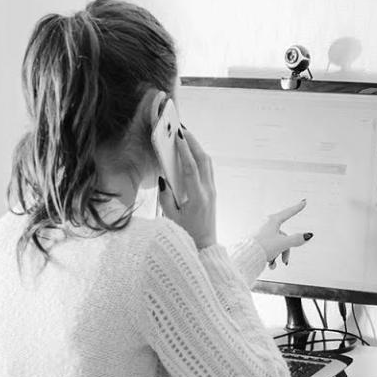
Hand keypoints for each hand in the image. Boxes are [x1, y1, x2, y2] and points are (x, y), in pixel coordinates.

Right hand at [159, 128, 217, 248]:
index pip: (191, 168)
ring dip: (198, 149)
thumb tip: (164, 178)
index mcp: (197, 197)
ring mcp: (212, 191)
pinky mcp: (212, 192)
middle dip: (194, 143)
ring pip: (208, 163)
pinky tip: (191, 153)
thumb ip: (166, 196)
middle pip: (204, 160)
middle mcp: (208, 191)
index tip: (179, 136)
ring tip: (187, 137)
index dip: (184, 150)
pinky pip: (208, 170)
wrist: (204, 246)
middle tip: (183, 130)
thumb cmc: (185, 234)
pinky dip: (200, 158)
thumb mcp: (170, 216)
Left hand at [254, 200, 312, 268]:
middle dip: (286, 250)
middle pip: (284, 236)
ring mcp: (261, 233)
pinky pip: (268, 248)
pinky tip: (269, 265)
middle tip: (285, 262)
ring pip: (276, 244)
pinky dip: (271, 256)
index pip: (289, 212)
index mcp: (273, 221)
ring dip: (278, 256)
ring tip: (273, 265)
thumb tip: (308, 235)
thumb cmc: (262, 247)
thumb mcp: (283, 243)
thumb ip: (297, 239)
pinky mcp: (256, 241)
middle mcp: (266, 225)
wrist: (245, 256)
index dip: (297, 208)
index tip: (304, 202)